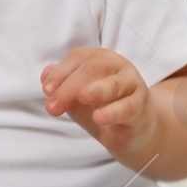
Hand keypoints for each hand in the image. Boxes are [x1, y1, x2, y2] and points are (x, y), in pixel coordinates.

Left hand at [41, 47, 158, 155]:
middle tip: (53, 106)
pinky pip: (127, 107)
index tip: (46, 90)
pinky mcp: (141, 106)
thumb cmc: (101, 106)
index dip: (60, 73)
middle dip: (69, 87)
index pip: (78, 58)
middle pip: (92, 69)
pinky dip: (112, 112)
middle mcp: (117, 66)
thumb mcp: (75, 98)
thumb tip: (46, 75)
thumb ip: (61, 86)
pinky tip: (99, 117)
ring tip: (82, 97)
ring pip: (114, 84)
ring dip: (97, 90)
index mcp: (98, 58)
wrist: (132, 128)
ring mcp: (132, 84)